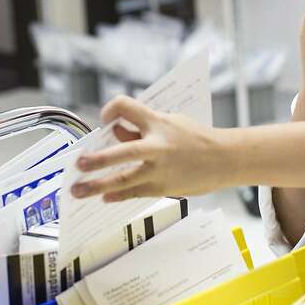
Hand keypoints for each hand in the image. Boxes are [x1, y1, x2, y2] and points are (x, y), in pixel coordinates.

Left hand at [71, 97, 233, 201]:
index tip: (105, 120)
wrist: (226, 159)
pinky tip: (105, 197)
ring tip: (78, 190)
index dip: (110, 110)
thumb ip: (142, 129)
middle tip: (79, 164)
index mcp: (158, 122)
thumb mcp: (171, 122)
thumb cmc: (196, 138)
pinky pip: (133, 193)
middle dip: (97, 159)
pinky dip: (117, 195)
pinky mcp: (163, 188)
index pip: (125, 107)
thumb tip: (116, 136)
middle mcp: (157, 146)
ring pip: (122, 179)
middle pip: (122, 152)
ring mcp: (159, 170)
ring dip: (96, 186)